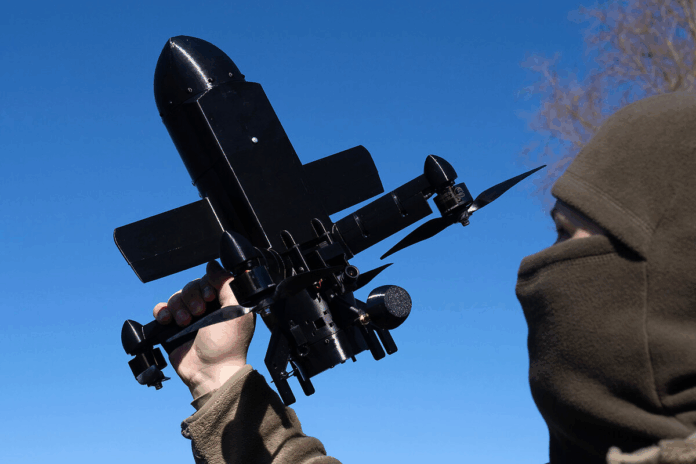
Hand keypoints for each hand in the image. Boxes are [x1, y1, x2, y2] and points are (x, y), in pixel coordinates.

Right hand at [153, 261, 255, 399]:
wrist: (210, 371)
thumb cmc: (228, 344)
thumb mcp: (237, 310)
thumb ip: (227, 284)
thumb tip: (213, 265)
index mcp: (225, 302)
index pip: (210, 279)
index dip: (207, 284)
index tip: (210, 297)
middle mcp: (207, 308)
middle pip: (191, 286)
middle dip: (192, 297)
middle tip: (199, 313)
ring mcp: (189, 317)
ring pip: (177, 296)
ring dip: (178, 306)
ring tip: (185, 323)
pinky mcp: (173, 328)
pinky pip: (162, 309)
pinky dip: (162, 311)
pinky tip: (168, 321)